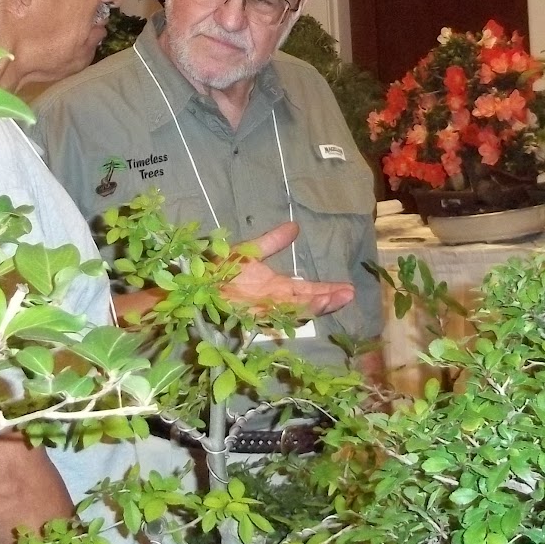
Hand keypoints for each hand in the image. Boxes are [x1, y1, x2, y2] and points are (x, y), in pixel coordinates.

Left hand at [223, 220, 354, 317]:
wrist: (194, 281)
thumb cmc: (219, 269)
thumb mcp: (250, 252)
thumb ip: (272, 242)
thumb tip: (295, 227)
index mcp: (276, 288)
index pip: (307, 291)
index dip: (326, 290)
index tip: (347, 288)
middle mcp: (274, 301)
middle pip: (307, 302)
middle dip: (329, 299)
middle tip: (350, 294)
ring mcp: (265, 310)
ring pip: (297, 311)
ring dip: (318, 305)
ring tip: (339, 298)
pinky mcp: (253, 316)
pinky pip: (277, 316)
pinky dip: (295, 312)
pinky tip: (311, 306)